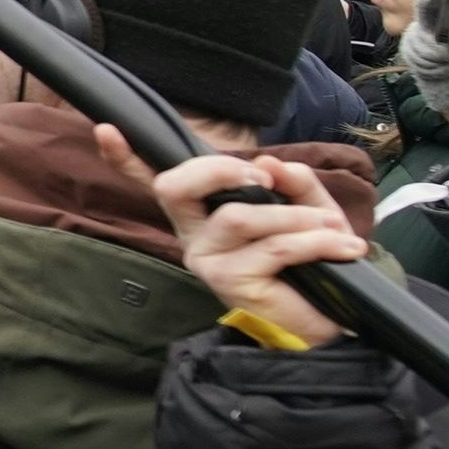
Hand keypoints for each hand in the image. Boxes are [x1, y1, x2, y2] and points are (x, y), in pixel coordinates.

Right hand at [89, 130, 356, 345]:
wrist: (331, 320)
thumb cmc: (312, 262)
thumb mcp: (308, 209)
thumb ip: (293, 182)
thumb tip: (272, 164)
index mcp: (202, 214)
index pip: (154, 184)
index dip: (126, 159)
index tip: (106, 129)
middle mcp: (193, 235)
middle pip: (175, 187)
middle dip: (219, 169)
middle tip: (264, 178)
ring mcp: (207, 260)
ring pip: (236, 216)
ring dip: (292, 217)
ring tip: (331, 227)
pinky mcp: (229, 282)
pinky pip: (272, 248)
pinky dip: (315, 242)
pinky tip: (343, 248)